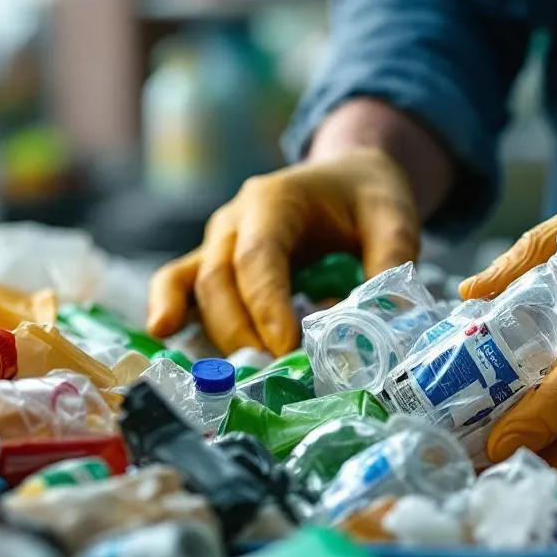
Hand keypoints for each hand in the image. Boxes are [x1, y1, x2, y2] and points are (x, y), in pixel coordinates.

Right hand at [146, 149, 420, 354]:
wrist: (346, 177)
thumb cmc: (365, 196)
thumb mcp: (393, 217)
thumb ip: (391, 260)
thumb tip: (383, 316)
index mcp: (274, 200)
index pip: (260, 257)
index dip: (267, 304)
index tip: (287, 346)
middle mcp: (235, 220)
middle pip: (220, 279)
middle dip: (242, 331)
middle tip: (272, 375)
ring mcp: (217, 242)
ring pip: (196, 287)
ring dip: (215, 334)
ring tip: (233, 379)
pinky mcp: (213, 264)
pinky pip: (179, 283)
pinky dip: (168, 308)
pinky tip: (163, 336)